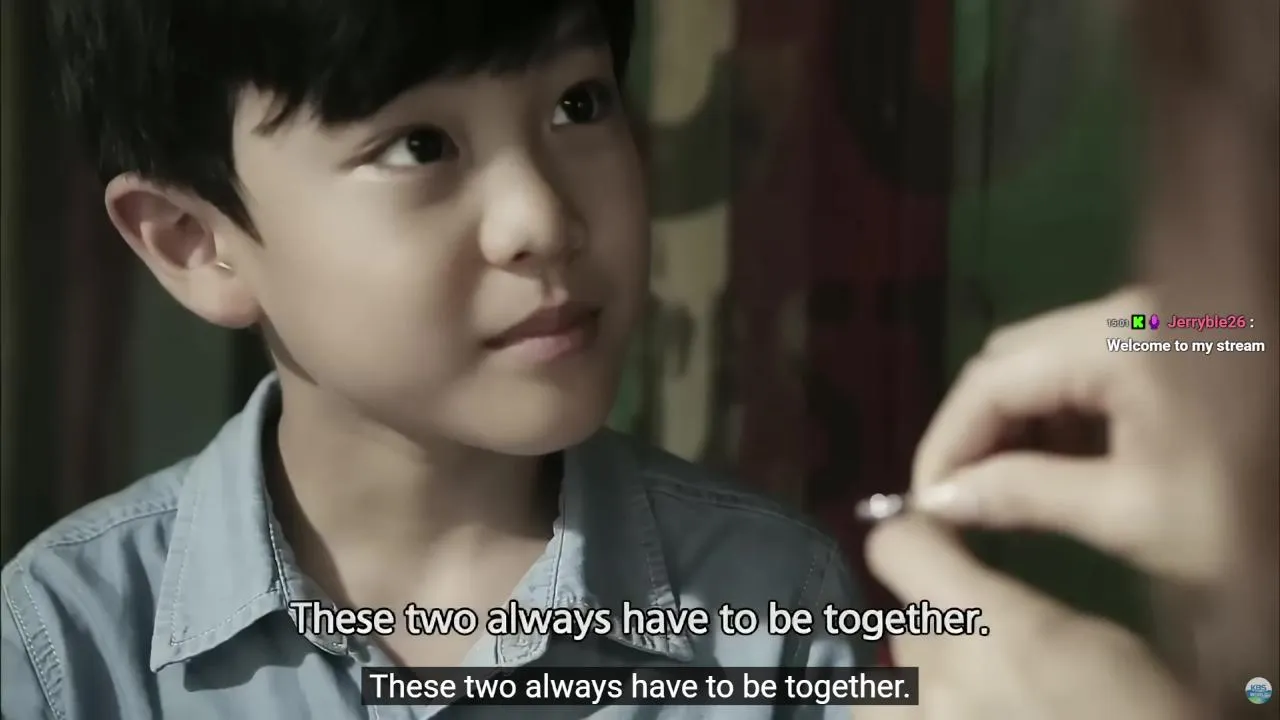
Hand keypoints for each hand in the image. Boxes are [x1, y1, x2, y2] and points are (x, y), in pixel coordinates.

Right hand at [860, 289, 1222, 718]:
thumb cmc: (1246, 506)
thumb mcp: (1132, 513)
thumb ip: (1024, 495)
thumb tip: (937, 499)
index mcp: (1118, 341)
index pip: (992, 379)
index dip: (946, 441)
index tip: (924, 503)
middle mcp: (1122, 313)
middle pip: (1009, 358)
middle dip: (972, 428)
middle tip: (956, 497)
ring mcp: (1144, 323)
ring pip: (1039, 361)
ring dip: (1009, 423)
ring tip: (995, 488)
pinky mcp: (1160, 343)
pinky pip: (1078, 368)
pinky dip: (1050, 416)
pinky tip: (1047, 464)